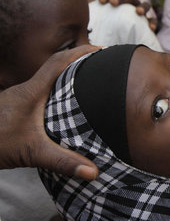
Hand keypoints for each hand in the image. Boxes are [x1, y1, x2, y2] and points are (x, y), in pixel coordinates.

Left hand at [0, 45, 98, 179]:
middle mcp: (25, 90)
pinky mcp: (16, 108)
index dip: (81, 53)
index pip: (59, 63)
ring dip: (68, 76)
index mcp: (32, 92)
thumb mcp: (31, 152)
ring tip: (90, 80)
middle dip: (79, 61)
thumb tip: (92, 171)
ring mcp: (19, 99)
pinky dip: (58, 90)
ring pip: (47, 79)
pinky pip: (41, 92)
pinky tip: (65, 103)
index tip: (102, 50)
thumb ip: (63, 161)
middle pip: (55, 67)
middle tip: (102, 63)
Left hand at [98, 0, 156, 31]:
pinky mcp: (147, 21)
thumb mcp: (106, 9)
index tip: (100, 0)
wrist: (121, 29)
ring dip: (142, 7)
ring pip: (145, 5)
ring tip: (139, 12)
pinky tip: (151, 28)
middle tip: (112, 2)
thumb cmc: (110, 18)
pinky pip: (153, 20)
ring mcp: (142, 10)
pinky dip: (153, 23)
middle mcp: (133, 2)